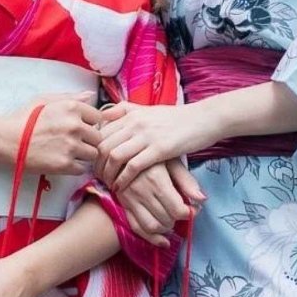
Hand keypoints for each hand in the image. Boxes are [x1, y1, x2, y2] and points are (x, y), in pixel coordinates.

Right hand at [12, 95, 101, 174]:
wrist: (6, 139)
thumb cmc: (24, 118)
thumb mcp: (45, 100)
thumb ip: (71, 97)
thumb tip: (90, 95)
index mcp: (72, 107)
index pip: (98, 118)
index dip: (89, 123)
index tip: (80, 128)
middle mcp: (75, 126)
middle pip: (98, 137)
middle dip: (88, 140)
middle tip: (74, 141)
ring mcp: (71, 146)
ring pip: (93, 154)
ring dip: (83, 154)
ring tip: (68, 152)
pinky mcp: (64, 164)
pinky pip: (82, 168)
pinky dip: (74, 167)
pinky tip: (62, 161)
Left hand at [97, 103, 216, 190]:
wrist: (203, 119)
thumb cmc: (175, 118)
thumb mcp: (148, 110)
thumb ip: (126, 110)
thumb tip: (105, 114)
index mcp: (131, 113)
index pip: (100, 132)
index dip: (93, 150)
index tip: (94, 163)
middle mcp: (135, 122)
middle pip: (103, 145)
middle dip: (96, 165)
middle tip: (97, 177)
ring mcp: (147, 136)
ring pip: (115, 156)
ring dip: (108, 174)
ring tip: (108, 184)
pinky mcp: (159, 149)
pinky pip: (133, 166)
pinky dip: (123, 179)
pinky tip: (121, 187)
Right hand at [117, 160, 205, 245]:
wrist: (123, 150)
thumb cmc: (152, 154)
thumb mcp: (171, 161)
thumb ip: (186, 180)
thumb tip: (202, 199)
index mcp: (156, 179)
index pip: (177, 209)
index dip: (190, 213)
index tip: (194, 209)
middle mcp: (142, 191)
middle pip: (166, 219)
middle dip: (179, 220)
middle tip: (184, 213)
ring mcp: (130, 199)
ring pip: (152, 226)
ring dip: (166, 229)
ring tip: (172, 221)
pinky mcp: (123, 205)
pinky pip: (136, 227)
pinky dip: (151, 238)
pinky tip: (163, 240)